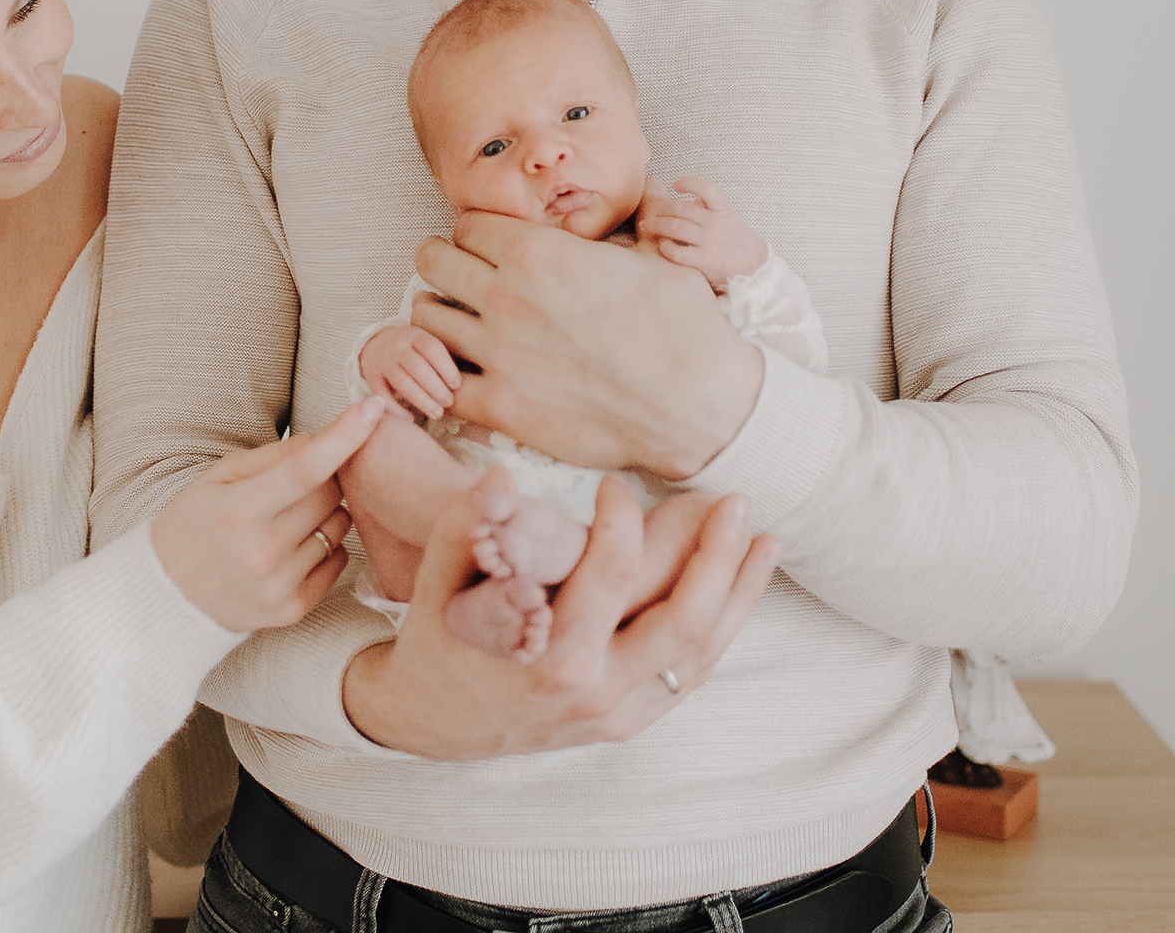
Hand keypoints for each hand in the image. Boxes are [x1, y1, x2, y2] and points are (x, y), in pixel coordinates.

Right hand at [151, 396, 384, 631]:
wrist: (167, 597)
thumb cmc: (193, 526)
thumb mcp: (219, 477)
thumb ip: (275, 456)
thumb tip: (328, 439)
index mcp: (239, 510)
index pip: (305, 468)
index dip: (345, 435)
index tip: (374, 407)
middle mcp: (262, 550)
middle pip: (331, 493)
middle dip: (326, 477)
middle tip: (300, 481)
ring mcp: (280, 584)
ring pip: (340, 526)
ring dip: (326, 513)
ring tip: (287, 520)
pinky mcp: (294, 608)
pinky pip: (339, 560)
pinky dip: (325, 546)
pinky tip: (292, 548)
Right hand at [343, 470, 781, 758]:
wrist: (432, 722)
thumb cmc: (438, 640)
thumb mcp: (436, 582)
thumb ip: (466, 527)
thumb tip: (500, 478)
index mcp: (551, 657)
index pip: (611, 574)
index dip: (622, 520)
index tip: (615, 485)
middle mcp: (596, 691)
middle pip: (682, 618)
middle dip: (717, 555)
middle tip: (734, 500)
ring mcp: (618, 713)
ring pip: (701, 651)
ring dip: (740, 592)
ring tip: (767, 539)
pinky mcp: (629, 721)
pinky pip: (690, 674)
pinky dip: (724, 629)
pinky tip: (742, 588)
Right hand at [359, 325, 461, 418]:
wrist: (377, 344)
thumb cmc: (414, 350)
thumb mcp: (426, 342)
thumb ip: (442, 356)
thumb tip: (470, 381)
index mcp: (415, 334)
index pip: (432, 348)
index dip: (446, 367)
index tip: (457, 385)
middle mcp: (397, 346)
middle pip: (417, 367)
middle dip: (436, 388)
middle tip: (449, 402)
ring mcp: (382, 362)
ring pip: (402, 382)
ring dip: (421, 400)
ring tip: (437, 413)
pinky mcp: (371, 378)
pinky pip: (382, 396)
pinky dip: (396, 409)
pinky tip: (410, 419)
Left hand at [412, 211, 762, 478]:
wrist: (698, 403)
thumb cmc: (684, 327)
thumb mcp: (654, 257)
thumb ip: (616, 233)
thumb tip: (633, 203)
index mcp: (539, 252)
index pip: (468, 224)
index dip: (476, 234)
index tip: (486, 248)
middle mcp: (507, 296)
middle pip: (433, 261)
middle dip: (442, 263)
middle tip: (457, 278)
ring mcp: (498, 353)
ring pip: (426, 318)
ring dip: (436, 316)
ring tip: (454, 323)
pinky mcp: (501, 406)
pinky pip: (443, 385)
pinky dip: (446, 379)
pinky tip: (463, 377)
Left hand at [637, 176, 767, 288]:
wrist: (756, 270)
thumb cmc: (739, 244)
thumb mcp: (731, 220)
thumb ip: (714, 209)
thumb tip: (694, 199)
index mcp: (723, 212)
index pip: (708, 189)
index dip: (690, 183)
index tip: (676, 184)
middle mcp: (715, 224)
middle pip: (682, 209)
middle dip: (661, 209)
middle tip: (650, 213)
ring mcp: (709, 242)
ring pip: (677, 227)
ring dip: (658, 224)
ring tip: (647, 226)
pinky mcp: (704, 261)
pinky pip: (679, 252)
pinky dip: (667, 247)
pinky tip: (662, 245)